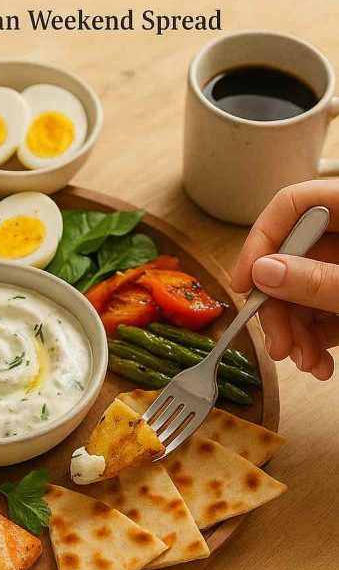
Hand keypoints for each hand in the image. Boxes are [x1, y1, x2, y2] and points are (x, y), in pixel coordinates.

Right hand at [231, 180, 338, 379]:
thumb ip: (318, 279)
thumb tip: (263, 273)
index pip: (291, 205)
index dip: (261, 241)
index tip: (244, 284)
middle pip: (291, 258)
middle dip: (280, 309)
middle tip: (278, 345)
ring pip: (304, 291)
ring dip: (297, 334)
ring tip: (307, 364)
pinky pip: (324, 311)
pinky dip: (316, 340)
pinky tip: (320, 363)